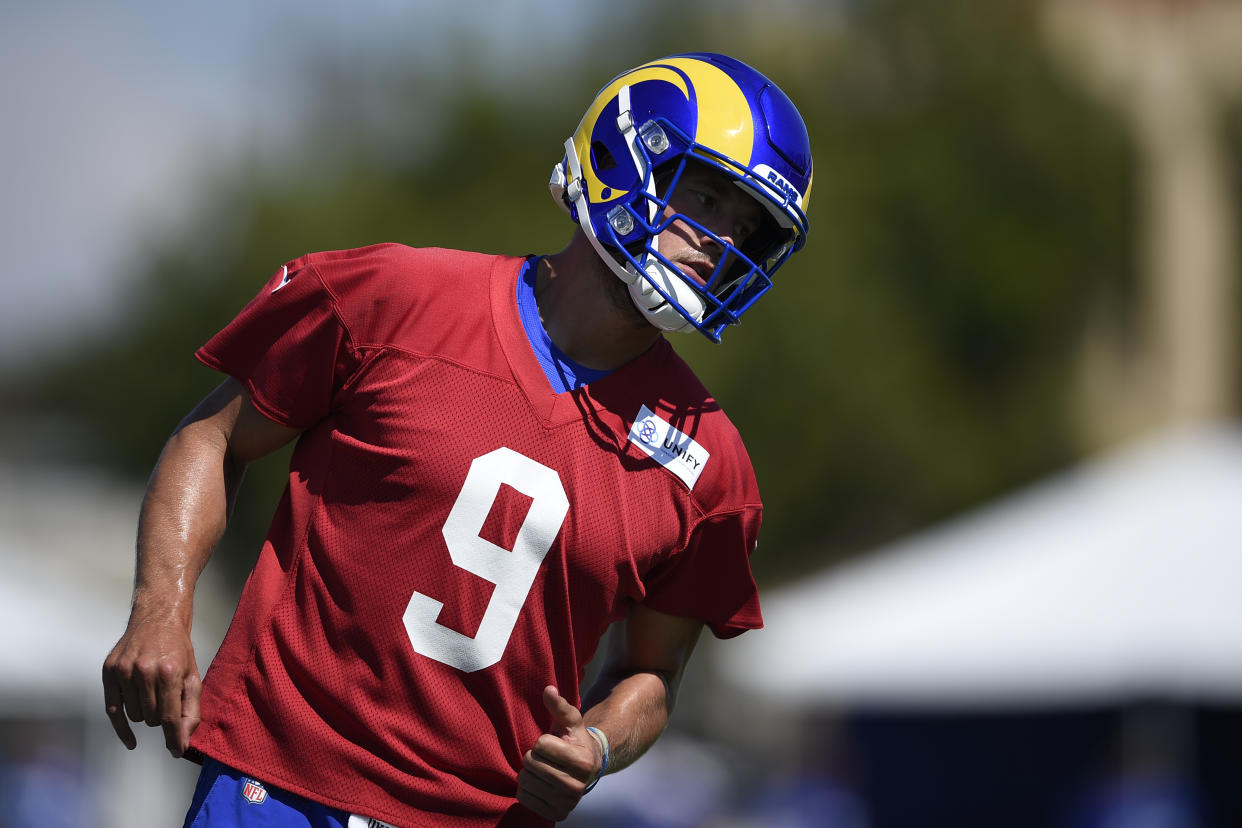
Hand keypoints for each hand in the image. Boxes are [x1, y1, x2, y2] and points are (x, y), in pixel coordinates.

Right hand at [101, 609, 201, 757]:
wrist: (158, 619)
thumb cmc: (178, 650)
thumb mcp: (192, 676)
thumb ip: (190, 711)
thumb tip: (182, 744)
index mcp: (169, 672)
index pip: (170, 717)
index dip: (174, 738)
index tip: (177, 752)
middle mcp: (144, 671)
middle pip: (152, 719)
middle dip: (162, 716)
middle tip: (168, 698)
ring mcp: (123, 671)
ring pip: (134, 716)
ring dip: (145, 713)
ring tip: (153, 693)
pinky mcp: (109, 671)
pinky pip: (112, 711)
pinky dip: (122, 729)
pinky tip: (131, 741)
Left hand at [516, 686, 603, 820]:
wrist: (588, 767)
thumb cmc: (575, 739)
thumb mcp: (570, 721)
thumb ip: (559, 705)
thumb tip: (548, 689)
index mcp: (582, 761)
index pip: (540, 745)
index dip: (541, 741)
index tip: (551, 743)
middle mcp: (576, 786)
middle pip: (531, 764)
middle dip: (533, 756)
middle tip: (545, 757)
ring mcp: (566, 803)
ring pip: (524, 782)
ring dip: (527, 772)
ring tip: (541, 769)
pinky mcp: (556, 815)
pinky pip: (523, 799)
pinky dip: (525, 789)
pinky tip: (538, 783)